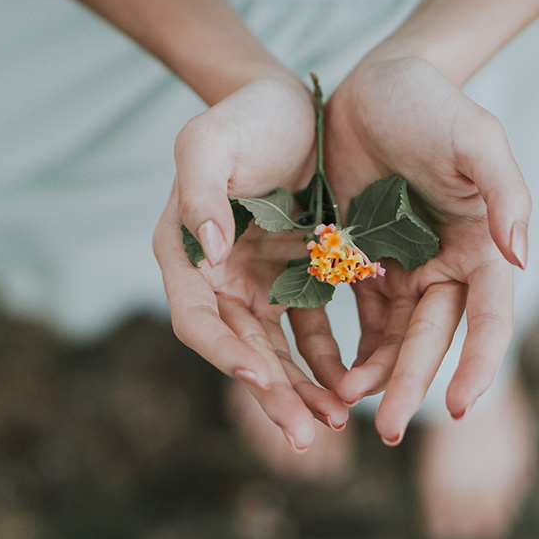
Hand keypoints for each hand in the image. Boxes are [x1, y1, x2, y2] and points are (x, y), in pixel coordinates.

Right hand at [153, 76, 347, 450]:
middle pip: (241, 350)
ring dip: (304, 389)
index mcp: (184, 253)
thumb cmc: (245, 117)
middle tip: (308, 434)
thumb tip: (207, 252)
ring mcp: (258, 282)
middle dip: (273, 394)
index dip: (224, 354)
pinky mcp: (296, 278)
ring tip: (337, 421)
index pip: (197, 319)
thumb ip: (198, 190)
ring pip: (278, 352)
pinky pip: (312, 329)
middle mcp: (217, 278)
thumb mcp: (210, 141)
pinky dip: (329, 359)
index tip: (262, 378)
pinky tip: (353, 382)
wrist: (292, 104)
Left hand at [323, 53, 531, 443]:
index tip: (460, 408)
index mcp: (482, 247)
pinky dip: (345, 345)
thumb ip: (506, 194)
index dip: (479, 364)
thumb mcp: (476, 138)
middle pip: (432, 338)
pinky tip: (328, 373)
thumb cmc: (433, 105)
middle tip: (388, 430)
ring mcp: (402, 266)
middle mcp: (446, 266)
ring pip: (392, 337)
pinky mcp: (360, 260)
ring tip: (347, 404)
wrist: (375, 83)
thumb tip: (522, 259)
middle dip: (411, 384)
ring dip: (374, 374)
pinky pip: (355, 314)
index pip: (489, 319)